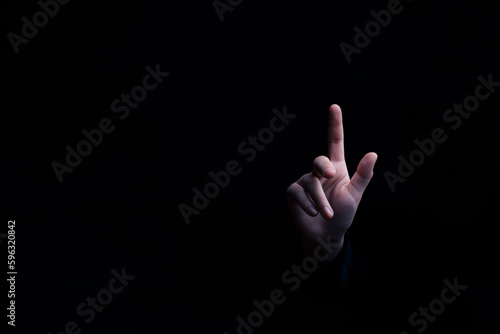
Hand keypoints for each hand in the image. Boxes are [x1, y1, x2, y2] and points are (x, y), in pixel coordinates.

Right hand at [286, 104, 376, 261]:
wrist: (327, 235)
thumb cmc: (343, 214)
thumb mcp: (355, 195)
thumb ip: (363, 175)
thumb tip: (373, 153)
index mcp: (337, 167)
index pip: (334, 141)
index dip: (334, 124)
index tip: (334, 107)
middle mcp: (320, 172)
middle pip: (319, 160)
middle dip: (323, 167)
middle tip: (331, 176)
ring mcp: (305, 181)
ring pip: (309, 182)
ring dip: (320, 199)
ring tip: (326, 213)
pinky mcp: (294, 193)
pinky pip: (297, 191)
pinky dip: (306, 203)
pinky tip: (313, 212)